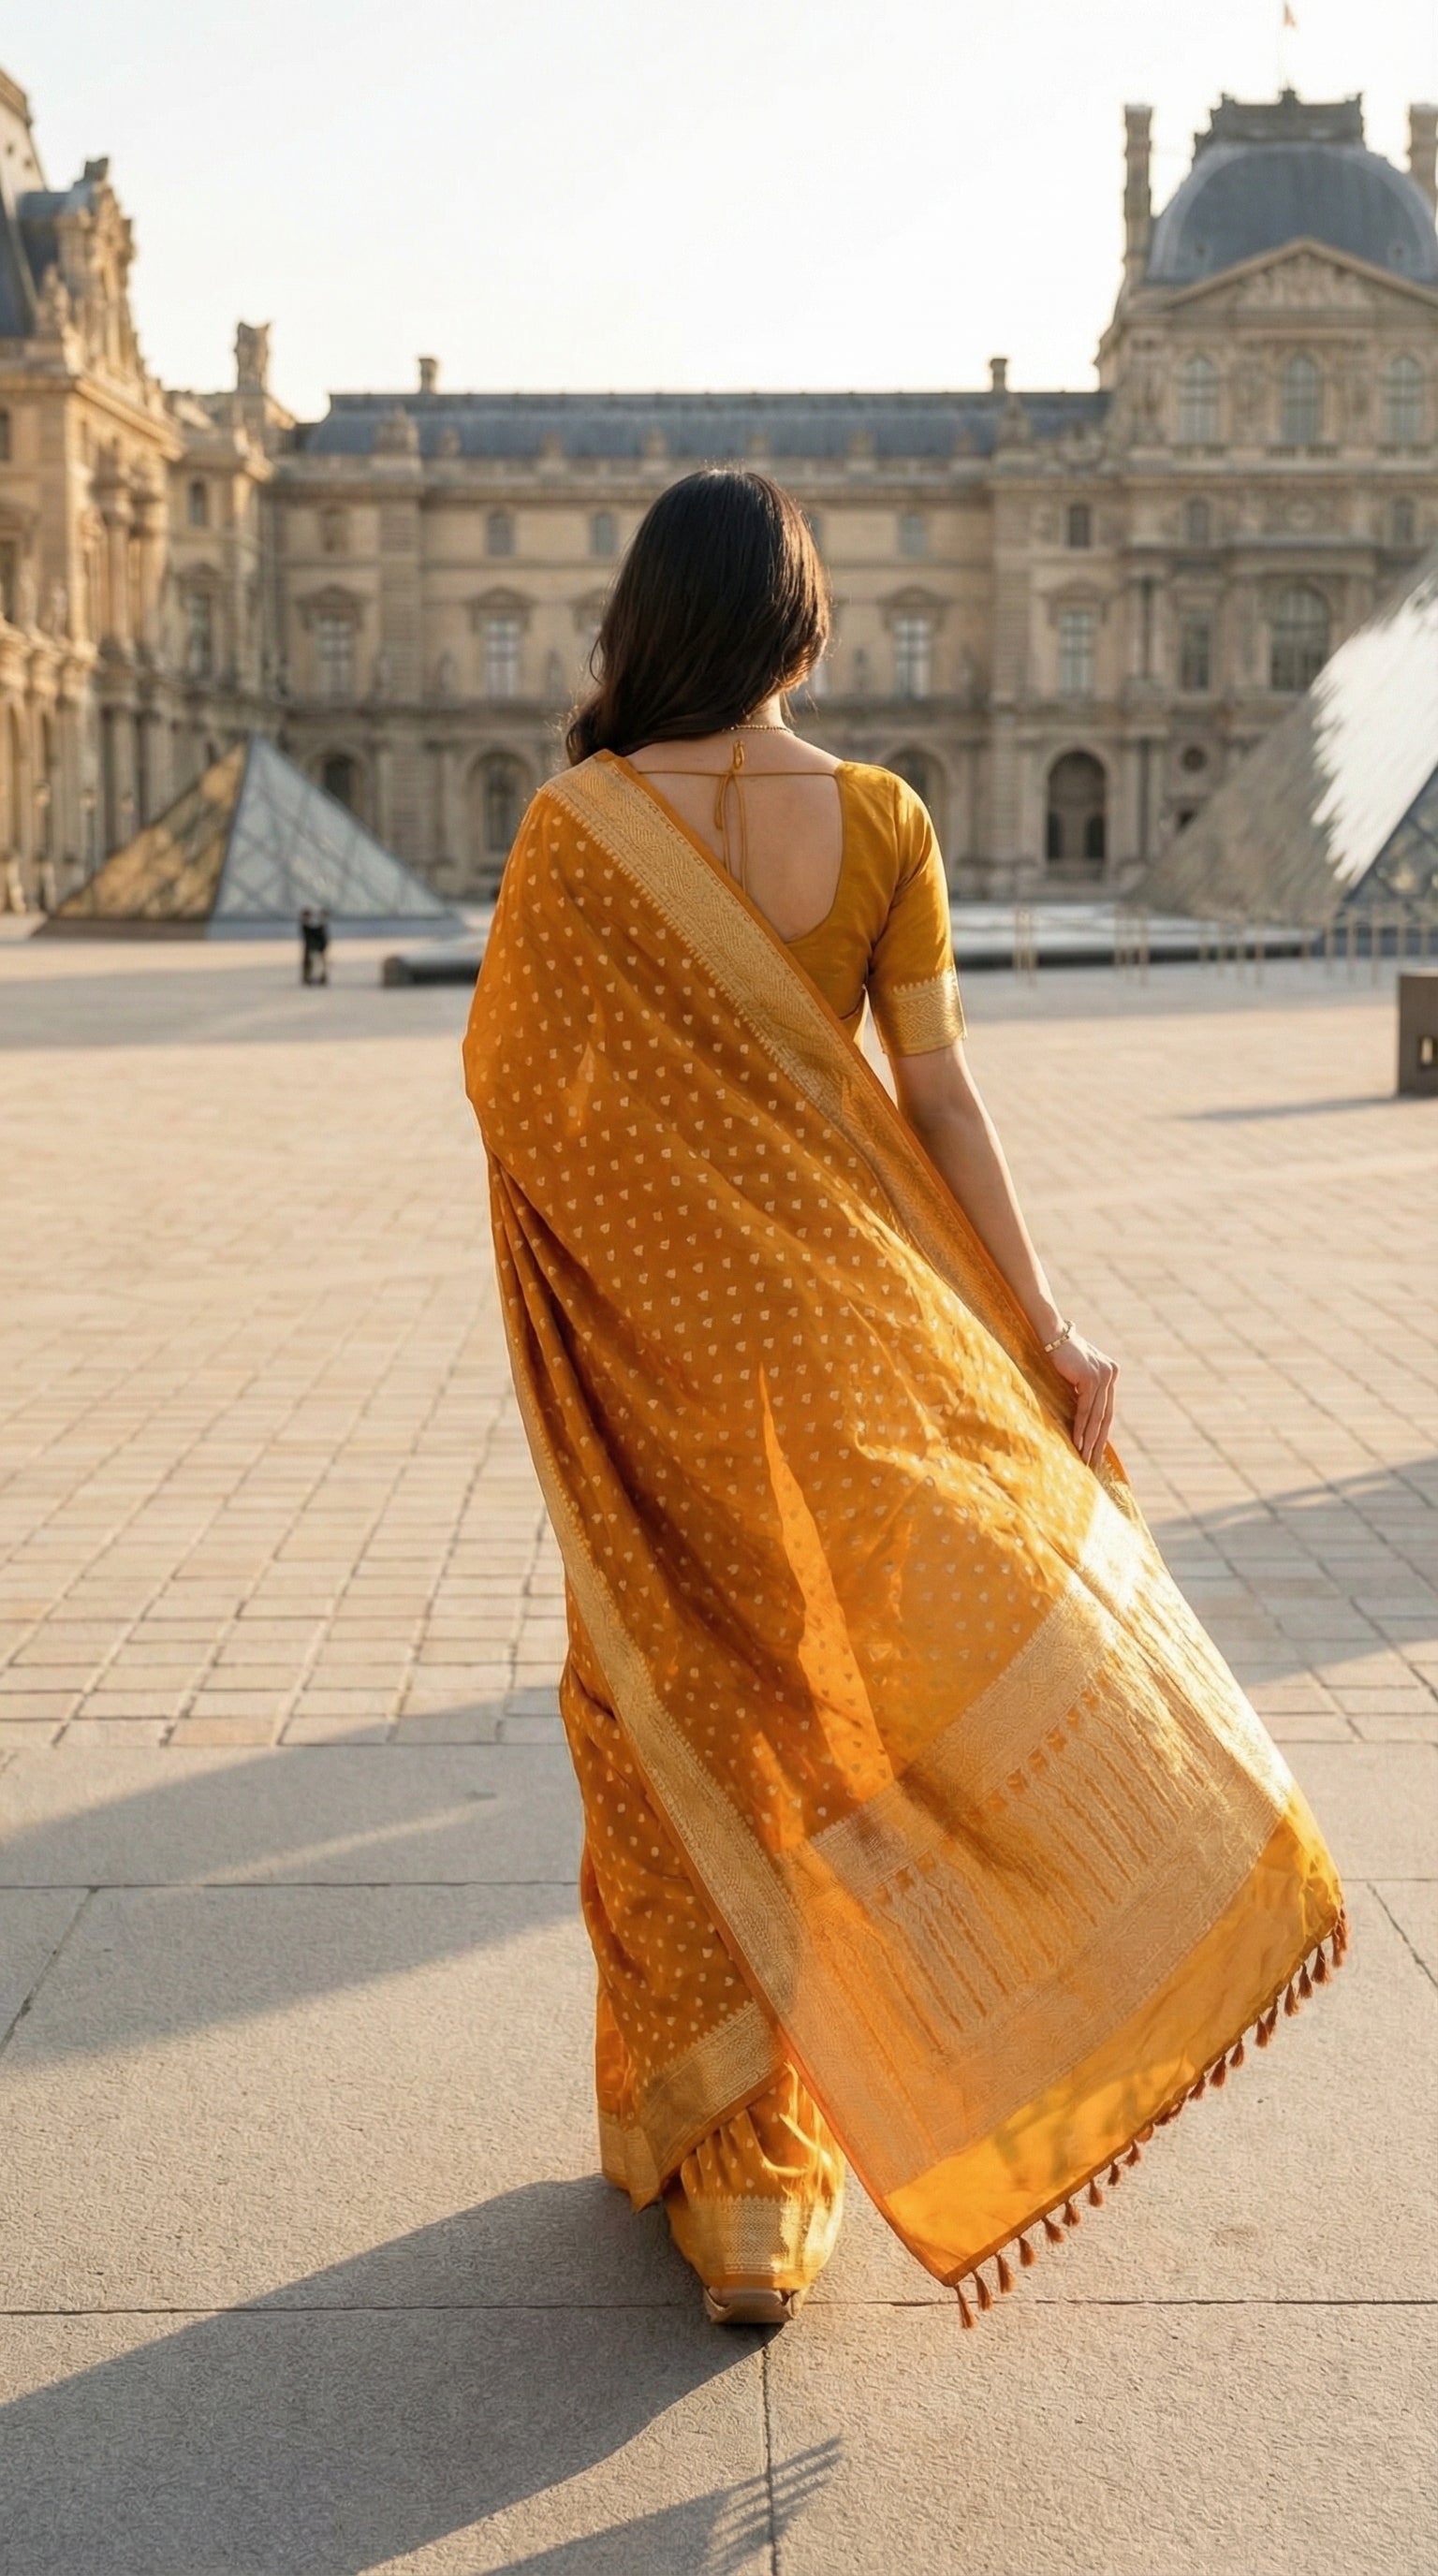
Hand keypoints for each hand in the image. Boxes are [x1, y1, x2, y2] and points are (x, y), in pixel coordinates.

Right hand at [1047, 1328, 1118, 1468]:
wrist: (1050, 1333)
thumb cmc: (1056, 1353)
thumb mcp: (1075, 1373)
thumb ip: (1082, 1390)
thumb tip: (1080, 1417)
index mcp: (1110, 1373)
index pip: (1106, 1408)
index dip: (1101, 1431)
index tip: (1096, 1451)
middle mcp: (1111, 1374)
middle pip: (1106, 1415)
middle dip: (1099, 1441)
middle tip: (1093, 1463)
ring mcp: (1103, 1375)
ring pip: (1096, 1416)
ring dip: (1090, 1440)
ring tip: (1084, 1458)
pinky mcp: (1092, 1378)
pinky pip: (1086, 1410)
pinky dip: (1081, 1428)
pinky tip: (1077, 1443)